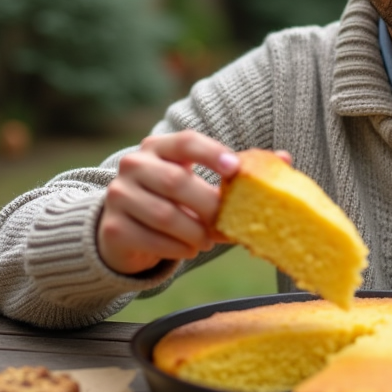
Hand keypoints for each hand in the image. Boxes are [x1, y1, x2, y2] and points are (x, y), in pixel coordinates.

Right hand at [97, 131, 240, 275]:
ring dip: (194, 233)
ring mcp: (119, 195)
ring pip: (166, 215)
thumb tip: (278, 168)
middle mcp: (133, 165)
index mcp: (156, 147)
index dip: (211, 153)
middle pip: (176, 182)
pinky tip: (188, 249)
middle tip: (227, 223)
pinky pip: (152, 240)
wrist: (124, 229)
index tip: (235, 169)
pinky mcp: (114, 227)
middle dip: (208, 206)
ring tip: (206, 241)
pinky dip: (177, 249)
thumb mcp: (191, 182)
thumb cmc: (170, 201)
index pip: (185, 142)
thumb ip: (225, 179)